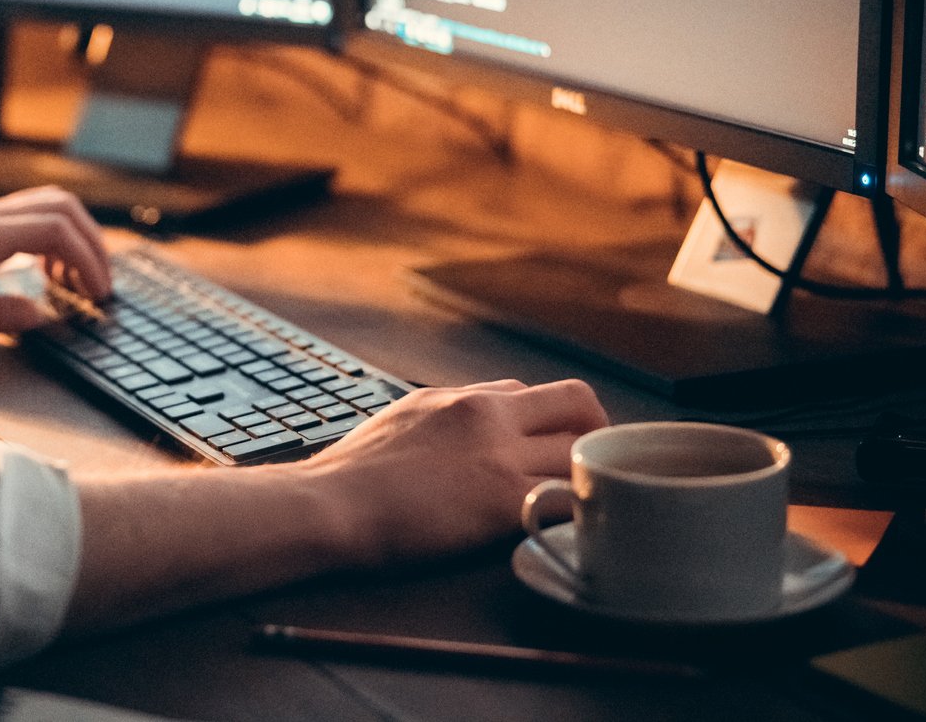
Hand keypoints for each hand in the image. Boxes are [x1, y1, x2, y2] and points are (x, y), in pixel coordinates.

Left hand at [0, 186, 111, 338]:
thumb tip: (42, 316)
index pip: (57, 230)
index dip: (90, 259)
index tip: (99, 293)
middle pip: (62, 207)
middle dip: (93, 242)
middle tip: (100, 285)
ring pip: (45, 205)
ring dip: (73, 236)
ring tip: (75, 281)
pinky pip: (24, 214)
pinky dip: (50, 235)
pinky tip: (42, 270)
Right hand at [299, 378, 607, 566]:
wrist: (330, 503)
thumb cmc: (352, 473)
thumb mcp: (402, 419)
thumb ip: (444, 419)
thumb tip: (461, 433)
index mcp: (461, 396)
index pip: (532, 392)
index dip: (553, 420)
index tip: (556, 446)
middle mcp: (488, 414)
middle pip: (576, 403)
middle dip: (594, 432)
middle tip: (594, 468)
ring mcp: (499, 456)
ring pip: (581, 453)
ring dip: (588, 478)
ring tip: (585, 506)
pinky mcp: (502, 502)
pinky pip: (566, 502)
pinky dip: (576, 516)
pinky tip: (571, 534)